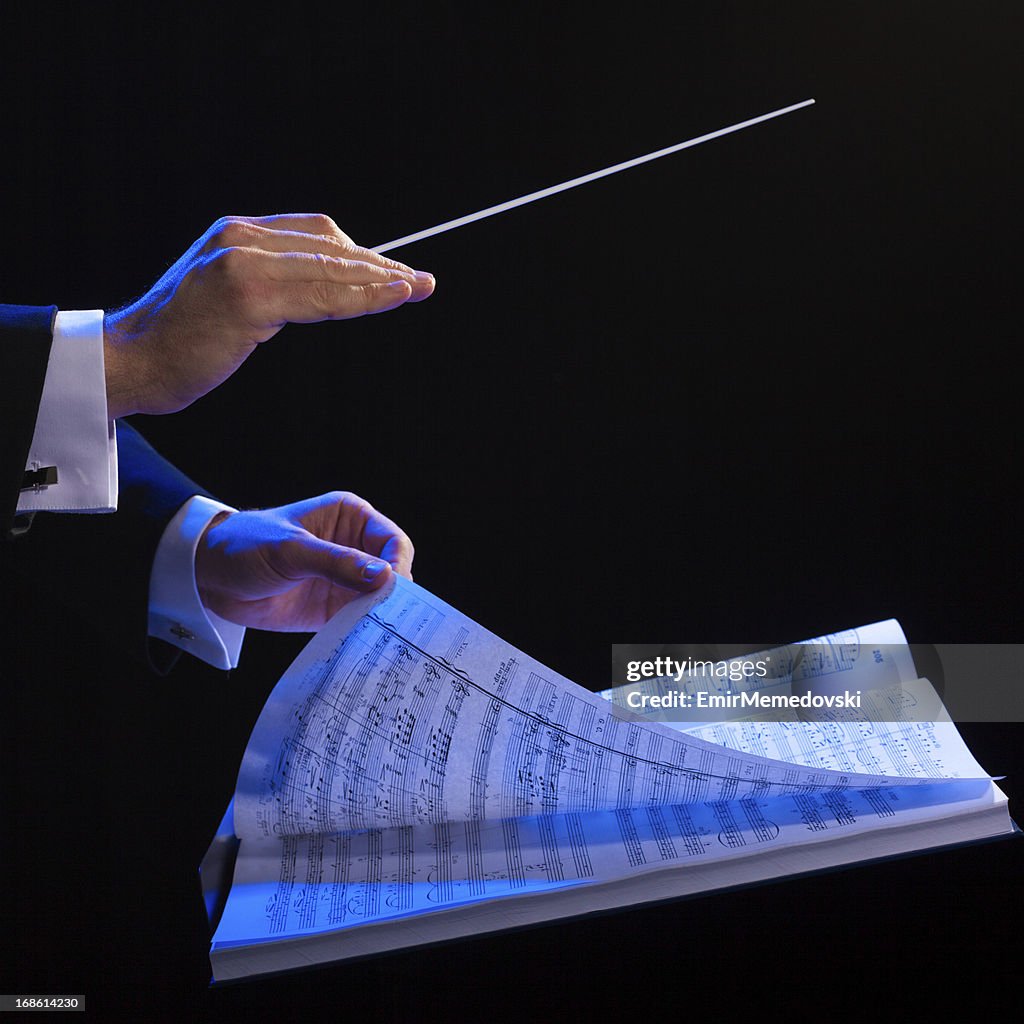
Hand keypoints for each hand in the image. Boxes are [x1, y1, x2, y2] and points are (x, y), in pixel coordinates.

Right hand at [102, 214, 434, 416]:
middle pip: (331, 244)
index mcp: (237, 232)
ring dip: (380, 281)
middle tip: (421, 281)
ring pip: (330, 269)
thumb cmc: (183, 338)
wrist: (132, 362)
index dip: (362, 251)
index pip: (317, 232)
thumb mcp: (227, 293)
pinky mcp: (246, 297)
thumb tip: (328, 286)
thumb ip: (272, 281)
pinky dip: (359, 298)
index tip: (396, 271)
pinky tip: (389, 299)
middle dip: (382, 265)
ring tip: (417, 289)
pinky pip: (318, 297)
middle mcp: (240, 238)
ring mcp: (242, 264)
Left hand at [194, 491, 413, 631]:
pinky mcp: (332, 607)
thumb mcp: (290, 550)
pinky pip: (358, 620)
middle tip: (392, 618)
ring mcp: (344, 579)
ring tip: (381, 634)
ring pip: (379, 599)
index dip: (398, 564)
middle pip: (392, 571)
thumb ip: (336, 562)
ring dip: (380, 616)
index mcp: (349, 518)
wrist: (206, 576)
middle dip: (394, 594)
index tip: (393, 590)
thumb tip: (383, 576)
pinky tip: (364, 641)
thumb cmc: (244, 545)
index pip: (392, 540)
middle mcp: (353, 546)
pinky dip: (363, 631)